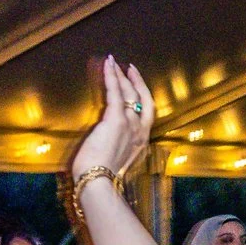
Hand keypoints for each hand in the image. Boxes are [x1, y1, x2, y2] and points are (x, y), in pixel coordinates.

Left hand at [68, 57, 154, 190]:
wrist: (100, 181)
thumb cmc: (102, 177)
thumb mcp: (116, 164)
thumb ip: (117, 151)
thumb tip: (107, 145)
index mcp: (141, 144)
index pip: (145, 115)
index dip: (142, 99)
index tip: (136, 88)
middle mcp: (140, 132)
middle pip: (143, 100)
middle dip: (137, 82)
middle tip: (129, 68)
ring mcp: (130, 124)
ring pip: (129, 93)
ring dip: (122, 76)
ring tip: (114, 63)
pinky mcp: (116, 119)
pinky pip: (115, 91)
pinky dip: (111, 76)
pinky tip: (108, 64)